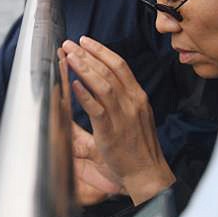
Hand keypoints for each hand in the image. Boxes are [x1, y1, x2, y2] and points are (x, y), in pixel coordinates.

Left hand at [62, 37, 174, 204]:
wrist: (148, 174)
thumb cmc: (139, 149)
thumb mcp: (133, 118)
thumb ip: (117, 103)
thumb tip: (94, 89)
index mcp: (138, 97)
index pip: (120, 65)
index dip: (101, 51)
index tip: (85, 41)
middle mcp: (132, 102)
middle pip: (109, 70)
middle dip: (88, 54)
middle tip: (69, 44)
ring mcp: (123, 116)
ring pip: (103, 84)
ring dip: (84, 68)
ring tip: (69, 56)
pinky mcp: (111, 132)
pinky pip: (97, 109)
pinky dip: (85, 95)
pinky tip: (73, 84)